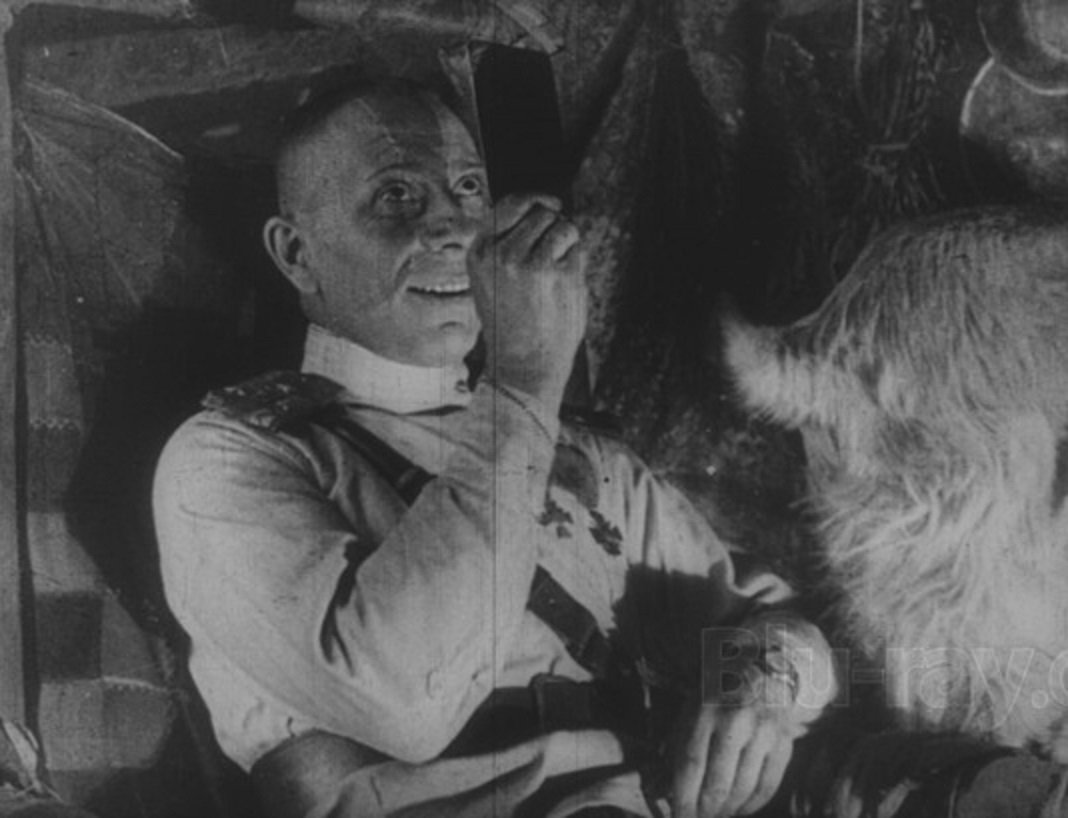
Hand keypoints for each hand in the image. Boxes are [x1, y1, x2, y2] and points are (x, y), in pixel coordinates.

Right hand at [468, 193, 586, 404]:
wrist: (521, 366)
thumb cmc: (513, 324)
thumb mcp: (493, 279)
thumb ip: (509, 243)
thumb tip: (547, 205)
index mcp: (479, 252)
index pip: (510, 203)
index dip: (535, 200)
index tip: (550, 204)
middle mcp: (499, 252)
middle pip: (540, 211)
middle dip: (553, 227)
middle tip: (551, 260)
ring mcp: (527, 260)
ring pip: (561, 224)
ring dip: (566, 242)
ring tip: (555, 274)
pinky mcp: (554, 272)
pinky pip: (575, 246)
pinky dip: (576, 259)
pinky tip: (563, 285)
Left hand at [671, 699, 795, 817]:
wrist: (759, 667)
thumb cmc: (716, 693)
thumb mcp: (690, 708)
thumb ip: (678, 745)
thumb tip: (668, 790)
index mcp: (705, 709)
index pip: (690, 765)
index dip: (683, 799)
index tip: (678, 817)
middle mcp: (736, 720)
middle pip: (717, 783)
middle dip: (704, 810)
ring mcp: (763, 732)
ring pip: (743, 789)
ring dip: (726, 810)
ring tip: (716, 814)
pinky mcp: (784, 742)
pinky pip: (768, 786)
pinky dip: (752, 806)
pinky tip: (739, 810)